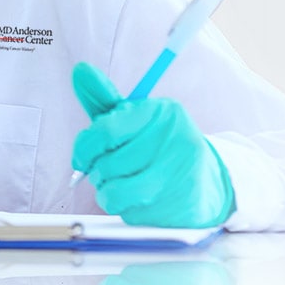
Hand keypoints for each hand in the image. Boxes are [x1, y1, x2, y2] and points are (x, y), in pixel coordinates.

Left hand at [70, 62, 234, 227]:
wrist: (204, 180)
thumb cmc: (159, 146)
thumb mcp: (135, 118)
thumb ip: (104, 98)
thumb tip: (80, 70)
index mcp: (162, 111)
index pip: (105, 131)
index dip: (83, 149)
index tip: (82, 158)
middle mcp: (175, 139)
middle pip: (107, 165)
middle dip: (98, 173)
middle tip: (109, 171)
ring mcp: (179, 174)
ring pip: (115, 192)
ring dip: (107, 193)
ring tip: (120, 185)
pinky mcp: (179, 206)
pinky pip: (130, 213)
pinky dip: (127, 209)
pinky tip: (142, 199)